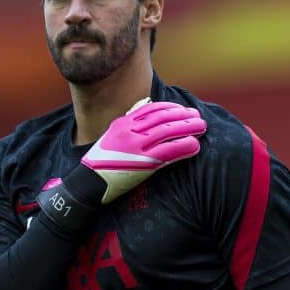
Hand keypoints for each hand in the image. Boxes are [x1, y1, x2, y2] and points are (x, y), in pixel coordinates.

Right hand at [82, 98, 206, 202]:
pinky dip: (183, 146)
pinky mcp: (142, 163)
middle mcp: (129, 131)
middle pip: (162, 118)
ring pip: (167, 132)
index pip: (151, 108)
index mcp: (122, 123)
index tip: (183, 109)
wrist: (88, 184)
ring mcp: (135, 146)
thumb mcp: (112, 136)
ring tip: (201, 127)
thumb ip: (129, 122)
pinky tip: (195, 145)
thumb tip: (146, 105)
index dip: (171, 107)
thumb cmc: (102, 162)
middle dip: (183, 115)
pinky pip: (168, 151)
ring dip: (187, 128)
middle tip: (198, 116)